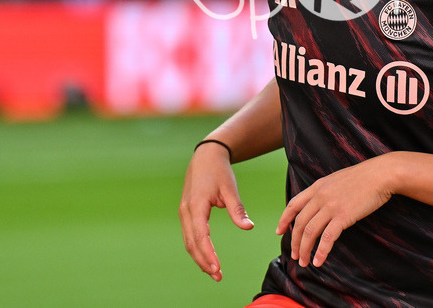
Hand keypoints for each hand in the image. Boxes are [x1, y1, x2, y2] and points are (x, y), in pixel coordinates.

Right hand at [178, 142, 253, 280]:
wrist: (206, 156)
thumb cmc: (219, 171)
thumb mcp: (230, 188)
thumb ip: (237, 210)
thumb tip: (248, 227)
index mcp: (196, 206)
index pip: (201, 236)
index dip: (208, 254)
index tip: (217, 268)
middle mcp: (186, 211)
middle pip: (192, 243)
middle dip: (203, 261)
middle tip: (218, 276)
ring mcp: (184, 213)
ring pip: (189, 241)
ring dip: (199, 257)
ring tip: (214, 272)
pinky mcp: (186, 213)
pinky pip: (189, 235)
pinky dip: (197, 248)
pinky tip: (207, 257)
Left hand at [276, 156, 395, 268]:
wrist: (380, 174)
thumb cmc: (363, 177)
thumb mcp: (337, 179)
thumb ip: (325, 190)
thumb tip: (319, 204)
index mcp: (317, 187)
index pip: (293, 205)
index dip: (284, 220)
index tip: (279, 231)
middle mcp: (320, 196)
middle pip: (299, 223)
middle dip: (294, 242)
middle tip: (295, 255)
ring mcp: (331, 206)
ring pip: (310, 232)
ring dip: (305, 250)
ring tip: (304, 262)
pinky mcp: (343, 216)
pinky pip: (327, 238)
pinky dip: (321, 252)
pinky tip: (318, 261)